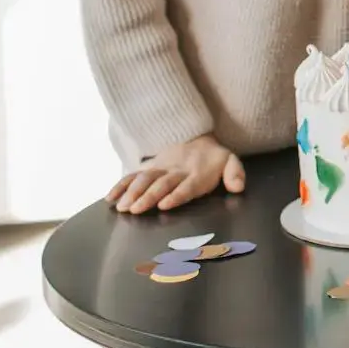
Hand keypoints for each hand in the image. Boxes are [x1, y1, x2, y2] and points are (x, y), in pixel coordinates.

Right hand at [108, 135, 245, 213]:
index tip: (164, 204)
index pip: (186, 186)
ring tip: (123, 207)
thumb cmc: (214, 159)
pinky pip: (132, 175)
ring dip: (132, 192)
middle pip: (161, 184)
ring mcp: (160, 168)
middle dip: (148, 196)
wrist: (197, 137)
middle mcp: (176, 171)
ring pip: (144, 179)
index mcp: (196, 173)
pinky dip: (120, 186)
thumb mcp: (230, 161)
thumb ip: (235, 173)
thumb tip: (238, 187)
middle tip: (136, 210)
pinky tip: (110, 199)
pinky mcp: (149, 167)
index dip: (176, 195)